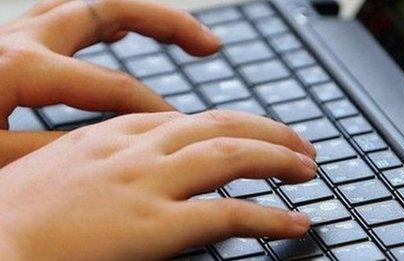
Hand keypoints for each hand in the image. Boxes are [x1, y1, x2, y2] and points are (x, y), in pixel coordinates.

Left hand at [0, 0, 220, 165]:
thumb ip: (53, 150)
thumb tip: (107, 146)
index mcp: (21, 67)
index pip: (113, 87)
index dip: (155, 111)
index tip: (184, 133)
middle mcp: (22, 39)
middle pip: (112, 10)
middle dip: (168, 24)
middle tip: (210, 44)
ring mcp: (16, 33)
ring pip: (91, 3)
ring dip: (139, 13)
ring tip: (176, 31)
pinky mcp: (11, 41)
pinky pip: (66, 14)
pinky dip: (102, 20)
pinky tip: (121, 33)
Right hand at [0, 110, 316, 259]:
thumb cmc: (15, 213)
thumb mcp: (62, 169)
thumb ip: (106, 160)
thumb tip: (141, 166)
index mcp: (113, 135)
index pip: (188, 118)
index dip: (230, 124)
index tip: (253, 132)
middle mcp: (136, 151)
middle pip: (220, 127)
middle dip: (267, 132)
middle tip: (299, 143)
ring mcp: (148, 186)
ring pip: (231, 158)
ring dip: (277, 160)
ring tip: (307, 167)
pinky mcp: (153, 228)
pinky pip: (227, 215)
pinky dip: (268, 215)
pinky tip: (295, 219)